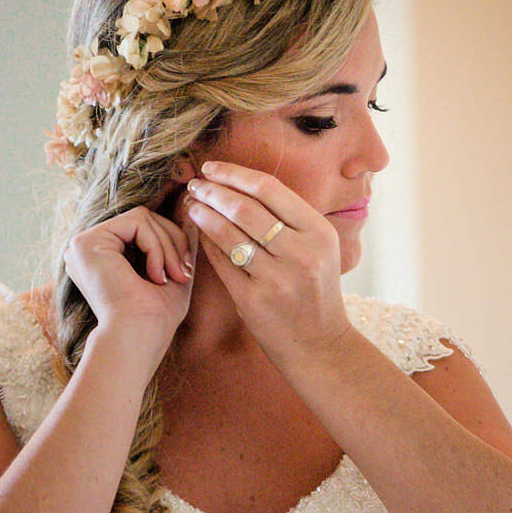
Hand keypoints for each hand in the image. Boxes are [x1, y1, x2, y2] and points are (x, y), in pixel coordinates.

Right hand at [61, 174, 198, 368]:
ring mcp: (83, 244)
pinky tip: (155, 276)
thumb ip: (174, 243)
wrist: (136, 340)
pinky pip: (136, 222)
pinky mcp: (86, 242)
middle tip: (182, 274)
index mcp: (102, 257)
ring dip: (167, 247)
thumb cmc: (154, 319)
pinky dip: (155, 247)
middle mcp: (88, 249)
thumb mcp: (170, 272)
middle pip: (143, 218)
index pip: (142, 227)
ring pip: (142, 218)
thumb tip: (190, 210)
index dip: (171, 242)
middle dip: (172, 242)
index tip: (184, 273)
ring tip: (171, 277)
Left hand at [184, 159, 352, 361]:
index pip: (270, 189)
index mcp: (319, 232)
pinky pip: (221, 262)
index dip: (235, 174)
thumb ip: (289, 218)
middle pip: (246, 209)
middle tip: (196, 184)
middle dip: (214, 191)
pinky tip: (198, 231)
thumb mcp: (318, 249)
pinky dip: (207, 242)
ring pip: (229, 234)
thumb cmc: (314, 291)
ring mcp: (276, 278)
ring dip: (204, 214)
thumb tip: (241, 184)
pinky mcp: (253, 299)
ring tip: (192, 204)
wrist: (319, 344)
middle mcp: (301, 253)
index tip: (212, 168)